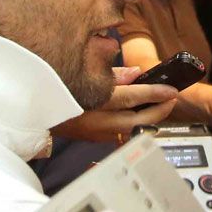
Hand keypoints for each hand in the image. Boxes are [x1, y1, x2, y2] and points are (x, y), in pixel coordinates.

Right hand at [51, 67, 178, 140]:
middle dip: (160, 111)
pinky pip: (125, 133)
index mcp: (96, 101)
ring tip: (161, 105)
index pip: (132, 97)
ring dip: (151, 119)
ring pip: (134, 130)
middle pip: (139, 121)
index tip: (172, 90)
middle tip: (172, 99)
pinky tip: (142, 114)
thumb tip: (137, 73)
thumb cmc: (60, 88)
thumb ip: (114, 75)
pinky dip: (138, 124)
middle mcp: (100, 121)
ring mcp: (100, 133)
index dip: (155, 93)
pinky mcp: (98, 139)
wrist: (39, 111)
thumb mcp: (86, 75)